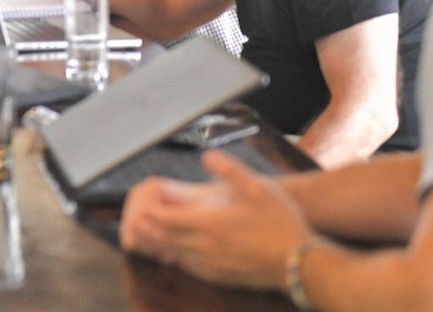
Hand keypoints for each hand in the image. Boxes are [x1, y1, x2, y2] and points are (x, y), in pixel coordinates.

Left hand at [119, 150, 310, 289]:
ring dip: (158, 245)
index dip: (150, 214)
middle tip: (134, 221)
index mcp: (208, 224)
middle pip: (163, 239)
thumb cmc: (280, 223)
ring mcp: (210, 265)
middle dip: (147, 230)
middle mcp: (203, 247)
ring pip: (173, 254)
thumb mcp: (257, 188)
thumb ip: (229, 169)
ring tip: (147, 235)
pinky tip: (175, 253)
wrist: (299, 264)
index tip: (139, 207)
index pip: (165, 220)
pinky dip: (175, 258)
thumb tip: (206, 155)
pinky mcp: (219, 277)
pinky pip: (188, 267)